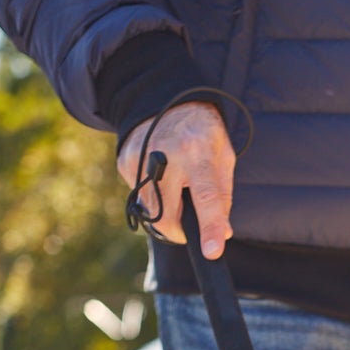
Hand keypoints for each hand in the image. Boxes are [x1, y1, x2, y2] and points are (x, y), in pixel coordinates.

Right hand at [118, 101, 234, 257]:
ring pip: (150, 210)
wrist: (166, 97)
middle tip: (187, 229)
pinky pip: (139, 196)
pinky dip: (152, 195)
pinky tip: (159, 176)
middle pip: (167, 215)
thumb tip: (223, 233)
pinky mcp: (125, 161)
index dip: (210, 227)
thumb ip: (223, 196)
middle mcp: (167, 154)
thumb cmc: (202, 132)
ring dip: (165, 213)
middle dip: (177, 231)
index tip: (212, 253)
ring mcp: (141, 157)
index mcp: (198, 152)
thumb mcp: (223, 156)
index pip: (207, 197)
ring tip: (175, 191)